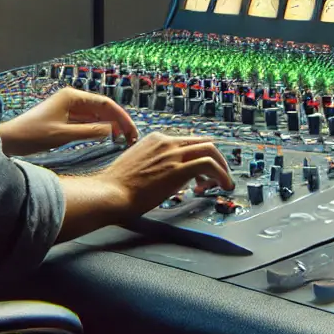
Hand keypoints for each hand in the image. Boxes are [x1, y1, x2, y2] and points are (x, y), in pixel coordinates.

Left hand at [0, 87, 138, 156]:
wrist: (9, 140)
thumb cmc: (33, 135)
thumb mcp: (64, 135)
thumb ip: (89, 131)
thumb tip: (111, 129)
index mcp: (72, 96)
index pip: (105, 104)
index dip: (121, 117)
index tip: (131, 132)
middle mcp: (72, 99)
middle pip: (102, 108)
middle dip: (118, 122)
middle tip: (131, 138)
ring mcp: (67, 108)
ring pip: (96, 115)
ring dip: (109, 126)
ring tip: (122, 139)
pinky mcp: (64, 118)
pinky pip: (87, 121)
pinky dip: (98, 129)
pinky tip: (106, 137)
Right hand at [90, 133, 234, 217]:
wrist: (108, 194)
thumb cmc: (118, 187)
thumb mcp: (139, 166)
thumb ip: (157, 164)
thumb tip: (172, 175)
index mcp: (156, 139)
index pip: (188, 142)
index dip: (200, 157)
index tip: (202, 175)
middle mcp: (166, 142)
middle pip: (204, 142)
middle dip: (217, 159)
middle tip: (220, 176)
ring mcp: (172, 154)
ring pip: (210, 150)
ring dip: (222, 167)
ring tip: (224, 183)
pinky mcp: (177, 169)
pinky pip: (209, 165)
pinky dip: (221, 174)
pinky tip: (224, 186)